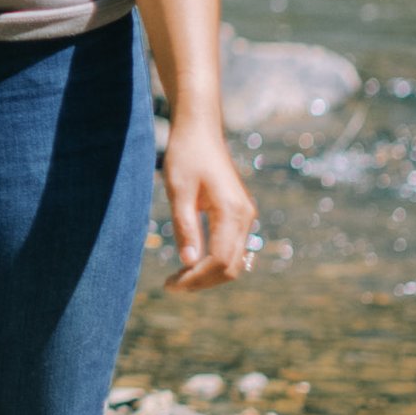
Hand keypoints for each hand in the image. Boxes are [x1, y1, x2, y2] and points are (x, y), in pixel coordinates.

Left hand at [160, 115, 257, 289]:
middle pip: (230, 266)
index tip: (170, 284)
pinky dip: (213, 261)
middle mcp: (245, 216)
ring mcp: (245, 215)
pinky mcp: (239, 214)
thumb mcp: (178, 190)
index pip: (218, 260)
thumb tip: (188, 263)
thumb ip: (185, 227)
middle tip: (172, 285)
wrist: (199, 129)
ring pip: (232, 260)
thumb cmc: (186, 155)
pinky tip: (190, 262)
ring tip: (178, 277)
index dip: (195, 278)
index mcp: (232, 211)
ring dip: (207, 274)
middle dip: (202, 281)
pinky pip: (231, 248)